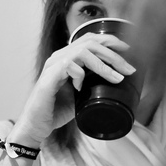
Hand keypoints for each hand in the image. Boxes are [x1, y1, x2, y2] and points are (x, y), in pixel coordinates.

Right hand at [9, 31, 135, 146]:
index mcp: (67, 58)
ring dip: (104, 64)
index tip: (127, 50)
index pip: (89, 39)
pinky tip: (81, 88)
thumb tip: (118, 82)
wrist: (36, 125)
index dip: (109, 41)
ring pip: (82, 52)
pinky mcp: (48, 78)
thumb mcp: (81, 94)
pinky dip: (80, 75)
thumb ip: (94, 84)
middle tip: (129, 68)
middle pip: (90, 42)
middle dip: (113, 54)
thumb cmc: (56, 110)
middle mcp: (59, 57)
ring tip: (117, 78)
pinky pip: (68, 66)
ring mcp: (53, 66)